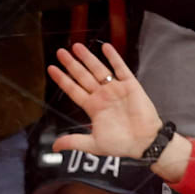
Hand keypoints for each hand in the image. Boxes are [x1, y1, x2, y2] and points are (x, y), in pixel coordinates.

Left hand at [48, 43, 163, 158]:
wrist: (144, 143)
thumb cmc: (120, 144)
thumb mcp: (92, 144)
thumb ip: (73, 141)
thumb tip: (54, 147)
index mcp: (93, 107)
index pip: (73, 89)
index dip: (62, 79)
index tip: (51, 68)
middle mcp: (102, 96)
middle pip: (83, 76)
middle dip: (71, 64)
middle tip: (60, 52)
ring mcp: (116, 89)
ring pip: (98, 70)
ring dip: (88, 58)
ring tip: (77, 46)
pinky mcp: (131, 86)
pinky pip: (121, 69)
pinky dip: (114, 58)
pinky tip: (105, 48)